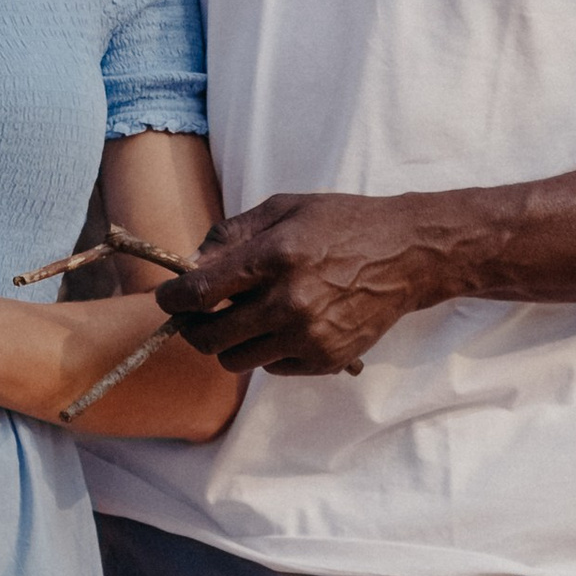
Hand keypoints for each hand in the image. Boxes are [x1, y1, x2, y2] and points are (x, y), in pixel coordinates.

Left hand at [157, 192, 457, 376]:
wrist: (407, 255)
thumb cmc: (342, 224)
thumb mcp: (285, 208)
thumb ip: (232, 234)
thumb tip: (190, 264)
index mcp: (276, 256)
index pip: (201, 291)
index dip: (174, 299)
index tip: (169, 298)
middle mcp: (290, 301)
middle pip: (210, 338)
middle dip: (193, 328)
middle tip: (197, 316)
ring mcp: (308, 335)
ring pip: (235, 360)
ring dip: (229, 342)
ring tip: (245, 318)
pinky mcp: (324, 359)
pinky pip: (270, 368)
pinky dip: (266, 351)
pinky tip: (283, 326)